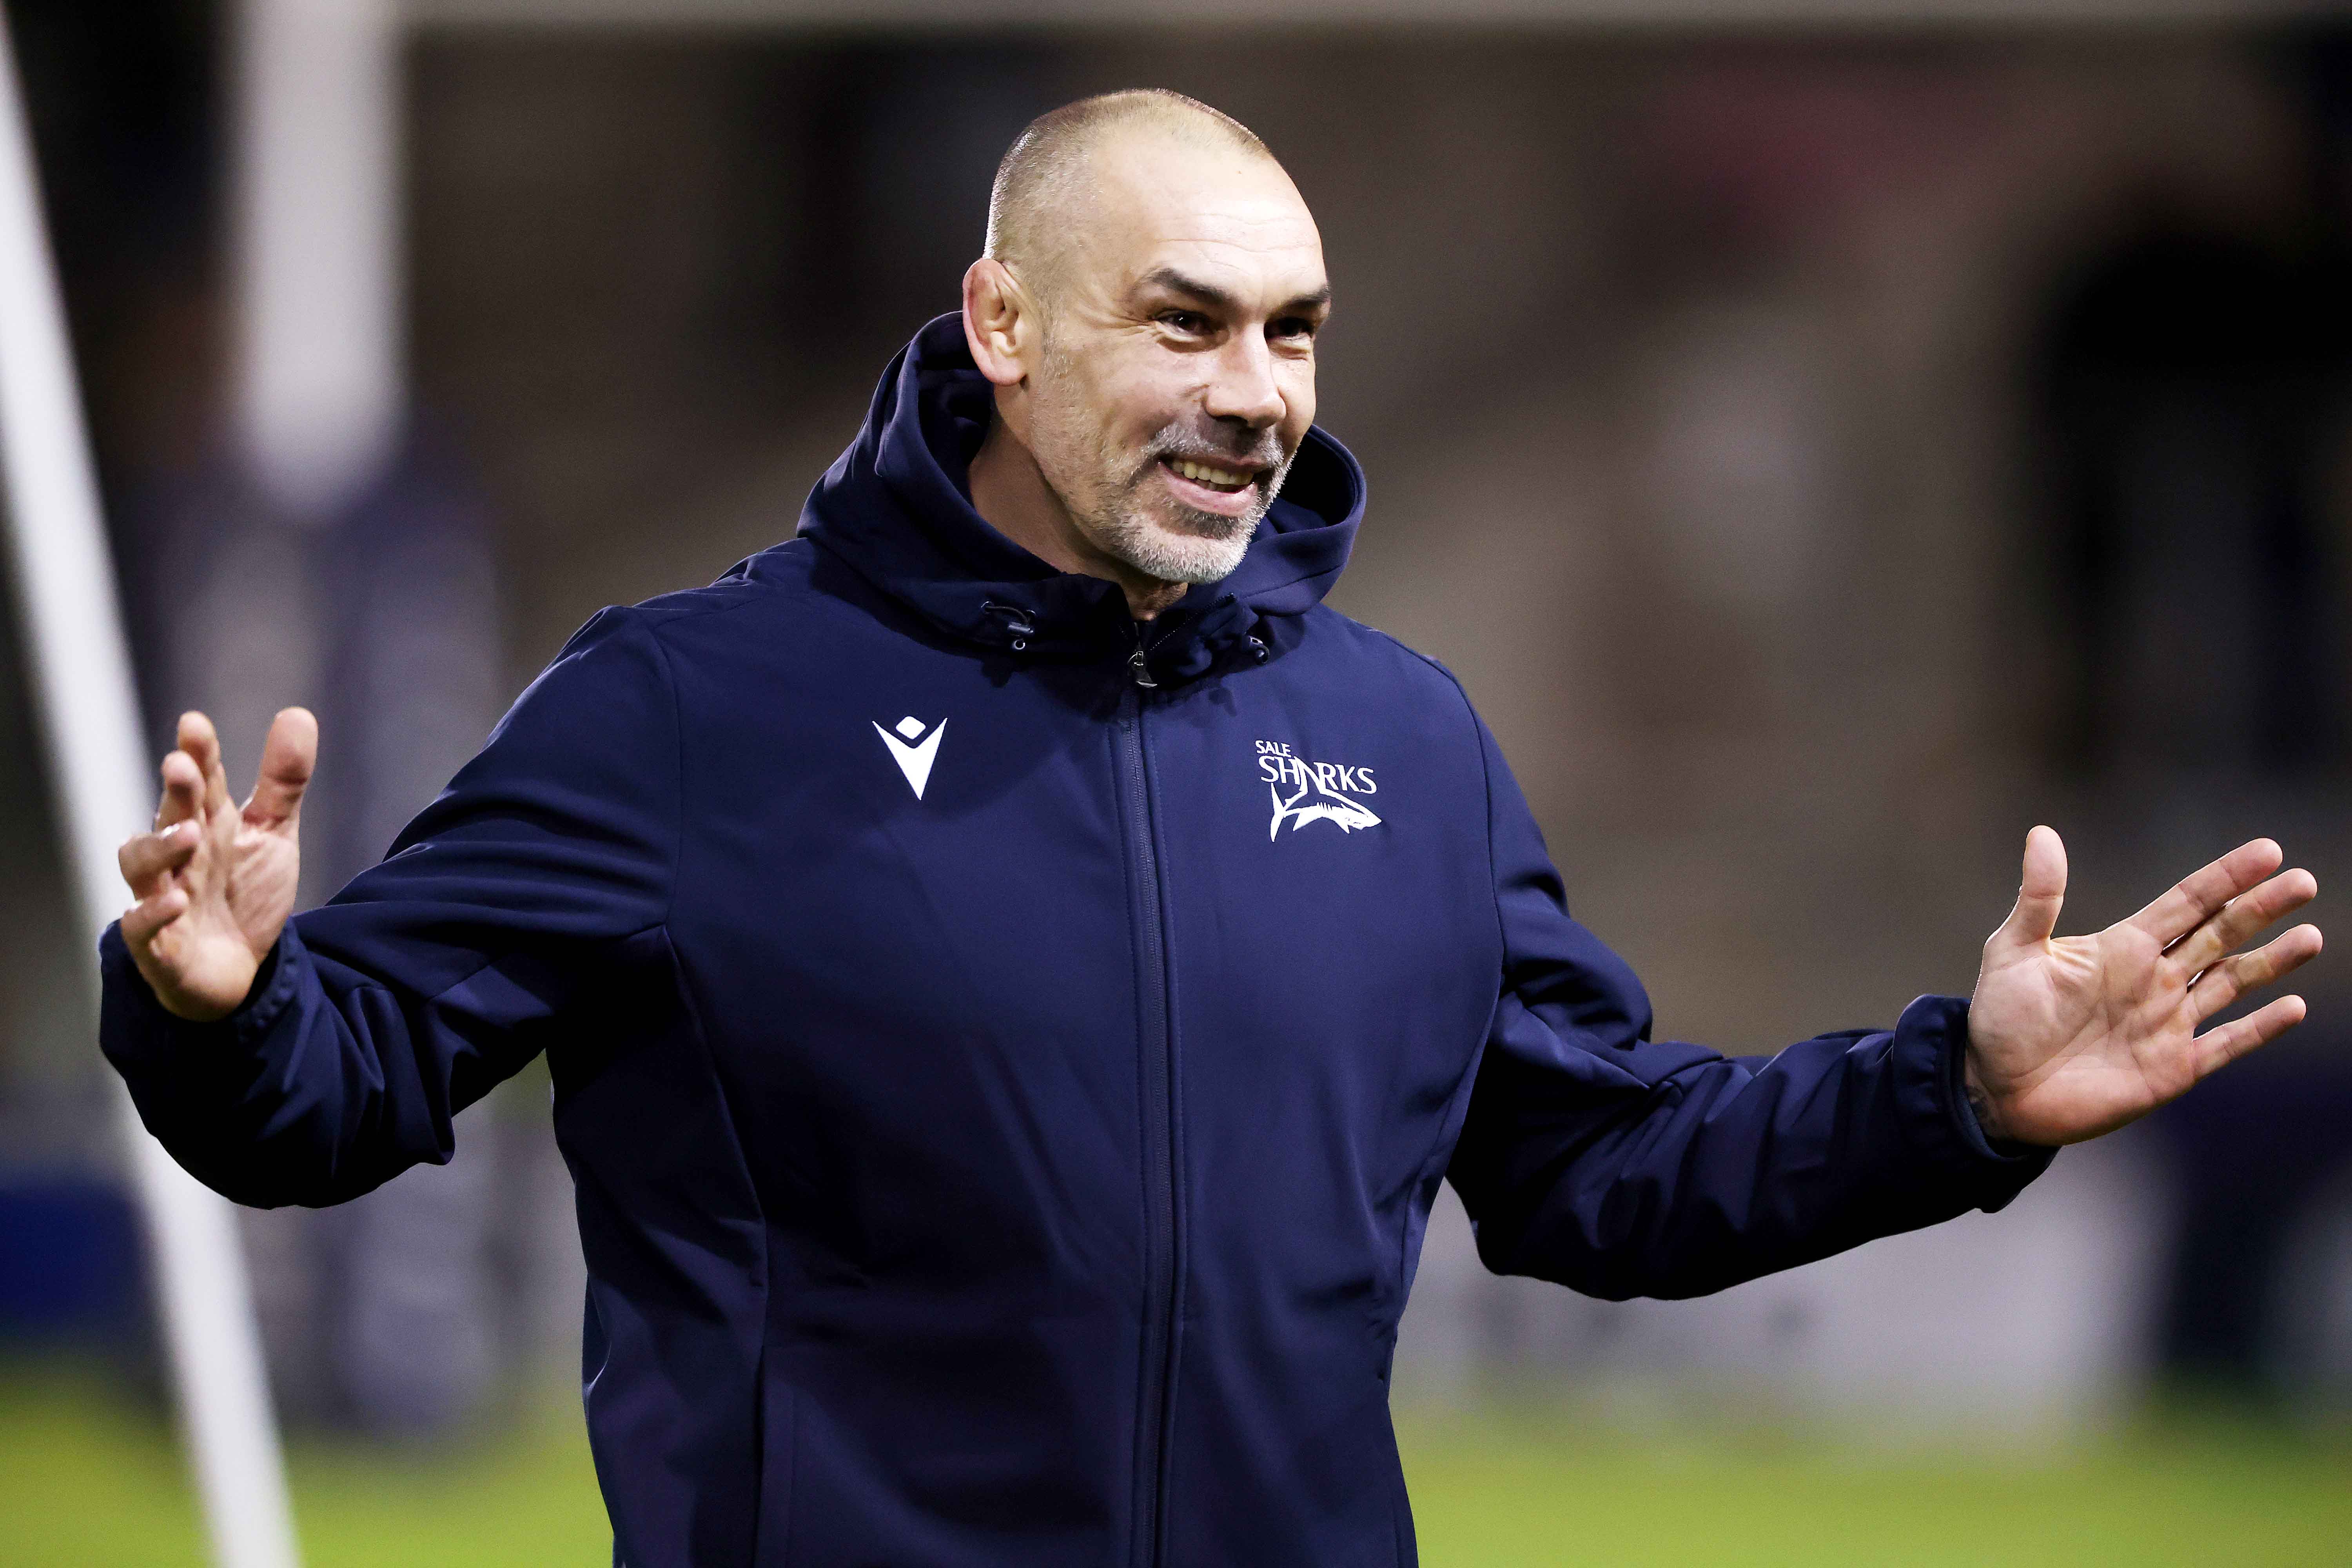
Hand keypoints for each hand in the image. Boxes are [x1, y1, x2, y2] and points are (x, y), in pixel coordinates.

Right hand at [116, 708, 316, 1021]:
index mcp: (206, 824)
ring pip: (141, 866)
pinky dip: (152, 913)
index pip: (198, 782)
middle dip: (174, 791)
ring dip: (159, 847)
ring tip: (189, 833)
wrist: (239, 969)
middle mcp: (178, 855)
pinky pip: (142, 926)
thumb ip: (283, 780)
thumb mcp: (273, 833)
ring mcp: (161, 896)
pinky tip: (174, 900)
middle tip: (180, 764)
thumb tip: (298, 714)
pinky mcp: (156, 943)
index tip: (194, 724)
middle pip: (168, 815)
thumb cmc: (245, 892)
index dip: (196, 754)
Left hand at [1965, 827, 2320, 1146]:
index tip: (2268, 851)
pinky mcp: (2172, 1068)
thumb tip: (2042, 833)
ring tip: (2311, 937)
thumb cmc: (2001, 1017)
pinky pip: (2226, 1044)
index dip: (2225, 877)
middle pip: (2219, 934)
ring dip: (2271, 962)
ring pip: (2232, 982)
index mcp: (2122, 947)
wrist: (1996, 1087)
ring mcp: (2167, 1024)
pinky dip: (2259, 1028)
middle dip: (2261, 908)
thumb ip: (2038, 897)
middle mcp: (2153, 980)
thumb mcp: (2013, 950)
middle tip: (2304, 881)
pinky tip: (2293, 1007)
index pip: (2186, 902)